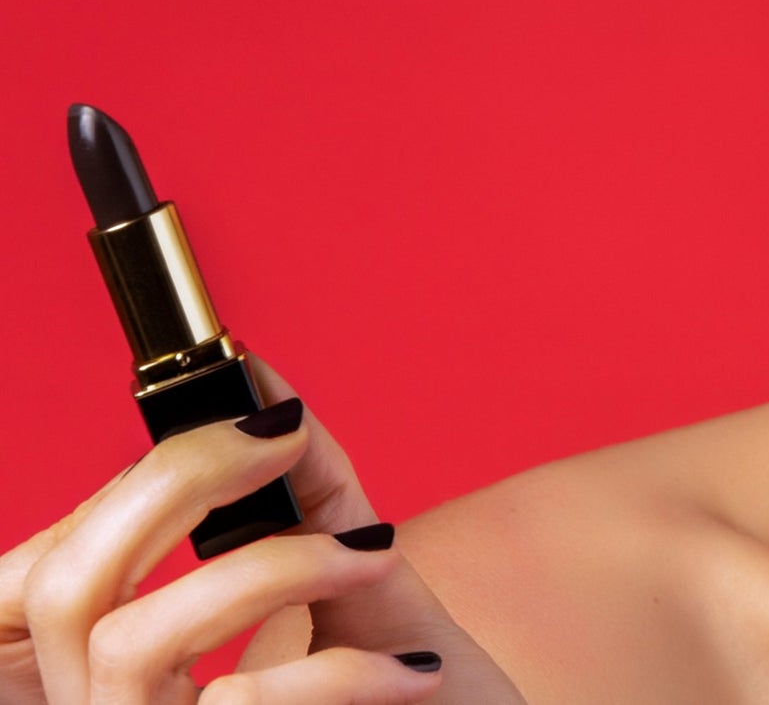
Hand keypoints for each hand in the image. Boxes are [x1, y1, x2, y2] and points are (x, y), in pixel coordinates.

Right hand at [0, 360, 526, 702]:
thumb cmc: (400, 691)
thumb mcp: (348, 588)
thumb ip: (303, 501)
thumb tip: (268, 387)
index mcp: (131, 665)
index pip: (66, 561)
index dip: (135, 476)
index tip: (251, 411)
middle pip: (64, 587)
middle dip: (176, 480)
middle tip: (286, 432)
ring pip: (133, 642)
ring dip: (271, 569)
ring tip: (374, 561)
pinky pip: (236, 703)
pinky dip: (341, 672)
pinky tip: (413, 671)